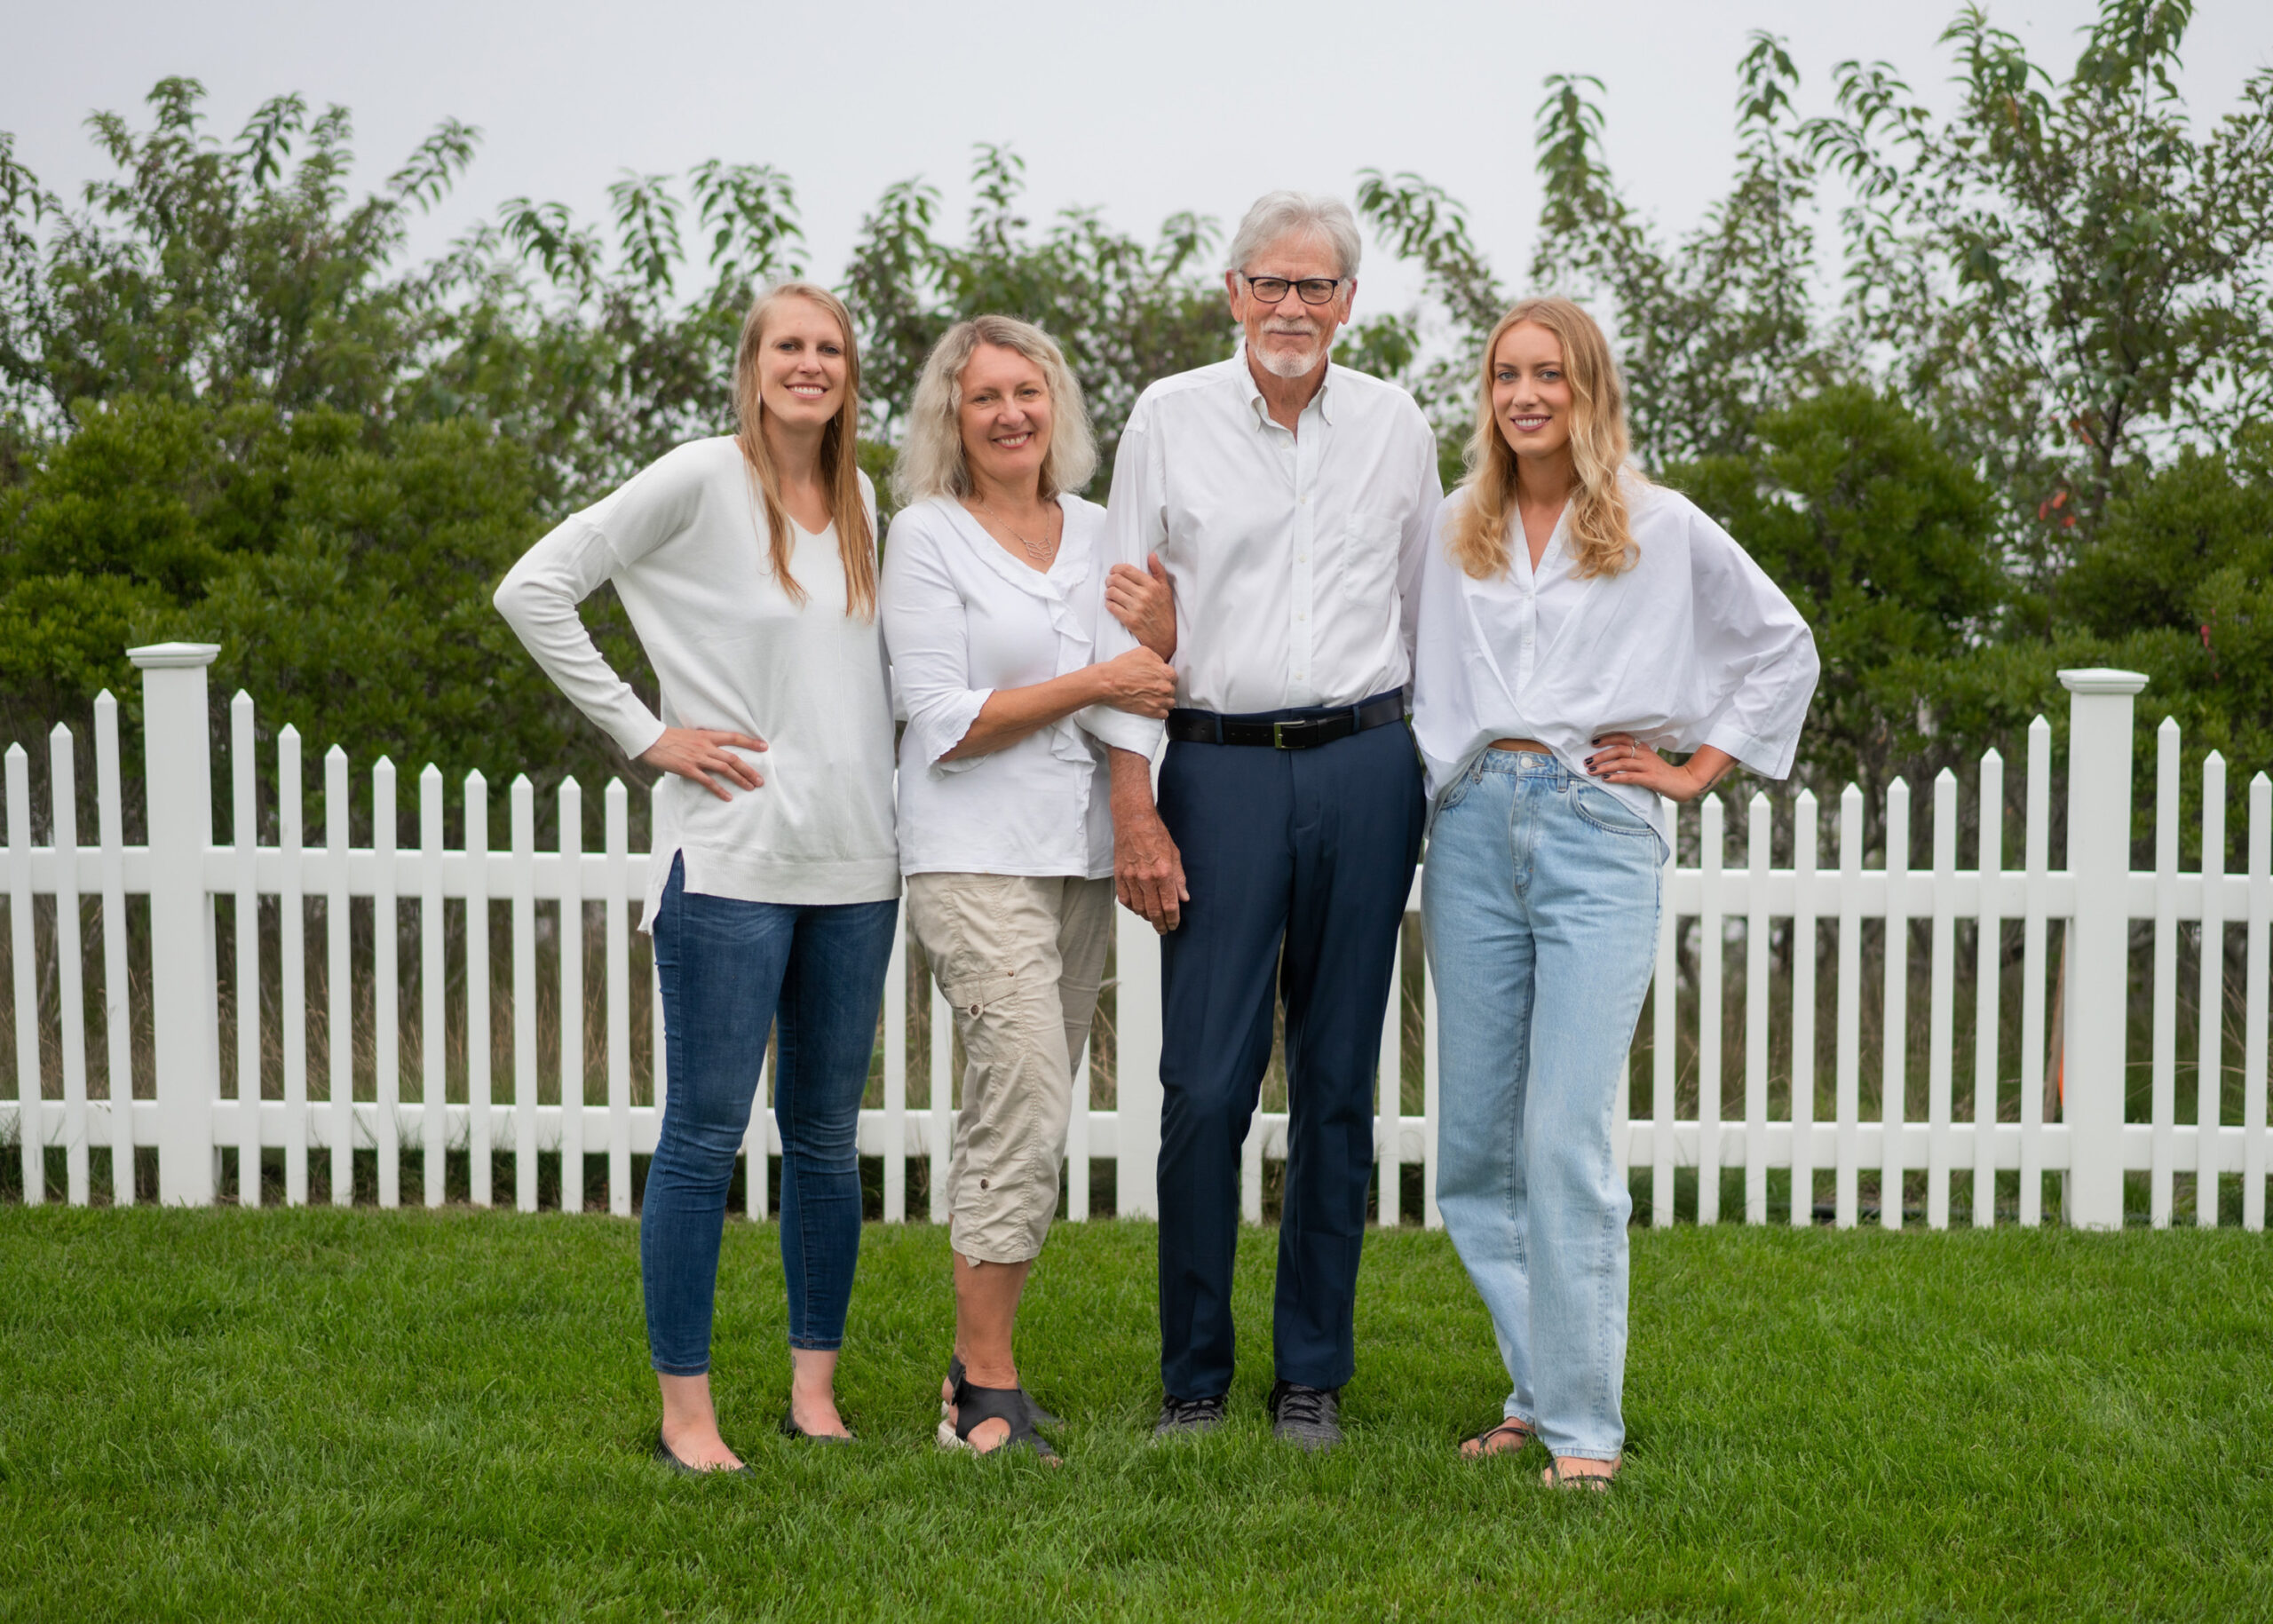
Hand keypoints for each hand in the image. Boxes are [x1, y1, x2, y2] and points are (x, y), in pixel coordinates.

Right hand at [639, 726, 767, 800]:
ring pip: (725, 769)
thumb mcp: (691, 735)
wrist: (651, 739)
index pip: (734, 737)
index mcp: (707, 736)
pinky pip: (708, 781)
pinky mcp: (689, 769)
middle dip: (749, 770)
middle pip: (733, 758)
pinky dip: (719, 790)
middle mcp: (706, 746)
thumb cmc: (669, 738)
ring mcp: (698, 758)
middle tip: (760, 780)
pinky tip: (728, 797)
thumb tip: (715, 751)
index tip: (764, 747)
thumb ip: (704, 742)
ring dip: (740, 779)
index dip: (750, 742)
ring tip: (751, 788)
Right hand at [1090, 647, 1176, 717]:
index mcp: (1166, 672)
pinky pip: (1164, 714)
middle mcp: (1165, 687)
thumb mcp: (1143, 652)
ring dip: (1163, 701)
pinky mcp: (1152, 712)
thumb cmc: (1121, 668)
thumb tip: (1161, 664)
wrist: (1108, 683)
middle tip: (1153, 688)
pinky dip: (1159, 712)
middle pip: (1172, 690)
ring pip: (1170, 703)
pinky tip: (1152, 707)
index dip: (1165, 677)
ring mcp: (1160, 701)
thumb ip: (1157, 658)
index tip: (1159, 679)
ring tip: (1153, 698)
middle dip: (1164, 689)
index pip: (1174, 677)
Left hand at [1106, 553, 1175, 659]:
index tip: (1114, 571)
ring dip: (1108, 592)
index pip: (1126, 570)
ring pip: (1111, 593)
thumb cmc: (1165, 613)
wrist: (1166, 638)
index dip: (1115, 569)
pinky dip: (1109, 604)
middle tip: (1110, 583)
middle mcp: (1144, 595)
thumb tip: (1152, 555)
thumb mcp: (1166, 590)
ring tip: (1111, 594)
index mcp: (1152, 585)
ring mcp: (1136, 608)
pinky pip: (1111, 607)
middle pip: (1116, 580)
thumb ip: (1158, 571)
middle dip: (1109, 580)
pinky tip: (1112, 604)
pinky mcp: (1130, 621)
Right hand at [1114, 806, 1188, 930]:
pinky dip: (1132, 907)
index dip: (1173, 920)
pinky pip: (1125, 899)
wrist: (1133, 820)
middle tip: (1164, 929)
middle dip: (1160, 924)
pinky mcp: (1119, 875)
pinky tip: (1138, 908)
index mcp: (1163, 872)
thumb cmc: (1155, 834)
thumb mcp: (1175, 855)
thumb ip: (1179, 879)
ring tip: (1153, 919)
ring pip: (1138, 908)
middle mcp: (1146, 878)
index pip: (1170, 906)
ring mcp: (1130, 877)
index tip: (1174, 925)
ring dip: (1147, 917)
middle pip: (1154, 911)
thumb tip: (1184, 898)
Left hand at [1584, 735, 1732, 803]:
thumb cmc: (1661, 773)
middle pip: (1619, 749)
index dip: (1607, 738)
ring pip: (1622, 763)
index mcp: (1643, 748)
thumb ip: (1632, 757)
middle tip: (1587, 760)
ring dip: (1604, 766)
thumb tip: (1609, 758)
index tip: (1593, 742)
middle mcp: (1644, 754)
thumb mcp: (1647, 761)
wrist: (1684, 783)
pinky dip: (1616, 778)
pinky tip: (1605, 780)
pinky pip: (1630, 777)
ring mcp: (1648, 766)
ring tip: (1590, 771)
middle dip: (1601, 754)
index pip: (1623, 737)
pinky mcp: (1651, 779)